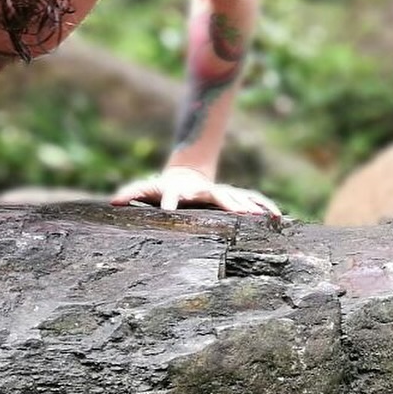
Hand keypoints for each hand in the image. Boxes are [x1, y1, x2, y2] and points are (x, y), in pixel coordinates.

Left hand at [111, 166, 281, 218]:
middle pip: (216, 195)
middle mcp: (204, 190)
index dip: (170, 200)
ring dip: (251, 205)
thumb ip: (130, 192)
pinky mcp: (230, 196)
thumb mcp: (145, 189)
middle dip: (228, 203)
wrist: (184, 177)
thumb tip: (113, 201)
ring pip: (238, 196)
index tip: (168, 211)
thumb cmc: (161, 187)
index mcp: (180, 190)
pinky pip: (251, 200)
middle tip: (240, 213)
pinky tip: (279, 217)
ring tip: (265, 216)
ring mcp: (219, 192)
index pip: (173, 194)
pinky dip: (264, 206)